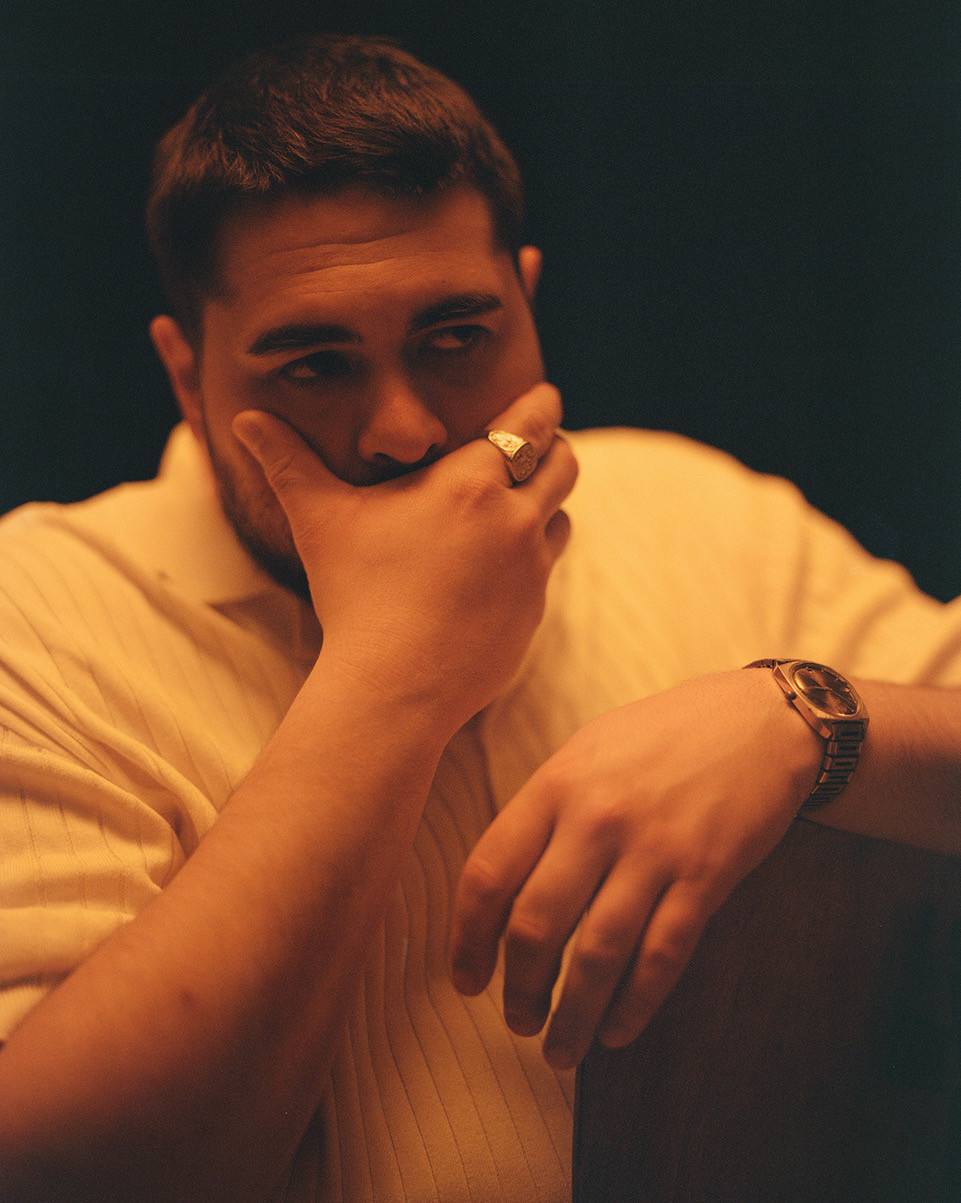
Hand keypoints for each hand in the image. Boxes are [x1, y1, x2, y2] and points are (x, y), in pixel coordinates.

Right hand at [233, 383, 577, 730]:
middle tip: (532, 448)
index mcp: (472, 482)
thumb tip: (245, 418)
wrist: (394, 684)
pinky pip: (546, 571)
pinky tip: (492, 572)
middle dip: (551, 449)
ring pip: (561, 516)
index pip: (533, 419)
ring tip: (509, 510)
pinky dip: (529, 561)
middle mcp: (515, 518)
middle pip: (564, 462)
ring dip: (543, 506)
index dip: (540, 404)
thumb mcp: (318, 519)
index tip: (538, 397)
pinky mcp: (534, 612)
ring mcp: (532, 569)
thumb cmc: (354, 595)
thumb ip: (286, 461)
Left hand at [449, 670, 822, 1067]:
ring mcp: (653, 849)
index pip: (488, 874)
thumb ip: (545, 809)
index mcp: (556, 784)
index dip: (466, 939)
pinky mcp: (706, 876)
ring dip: (573, 1015)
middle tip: (516, 1021)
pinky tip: (618, 1031)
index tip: (466, 979)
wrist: (760, 720)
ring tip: (560, 1050)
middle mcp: (597, 818)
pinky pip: (661, 956)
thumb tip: (502, 886)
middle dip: (520, 989)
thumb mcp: (588, 750)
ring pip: (597, 955)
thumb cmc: (664, 735)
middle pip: (536, 925)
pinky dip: (635, 1005)